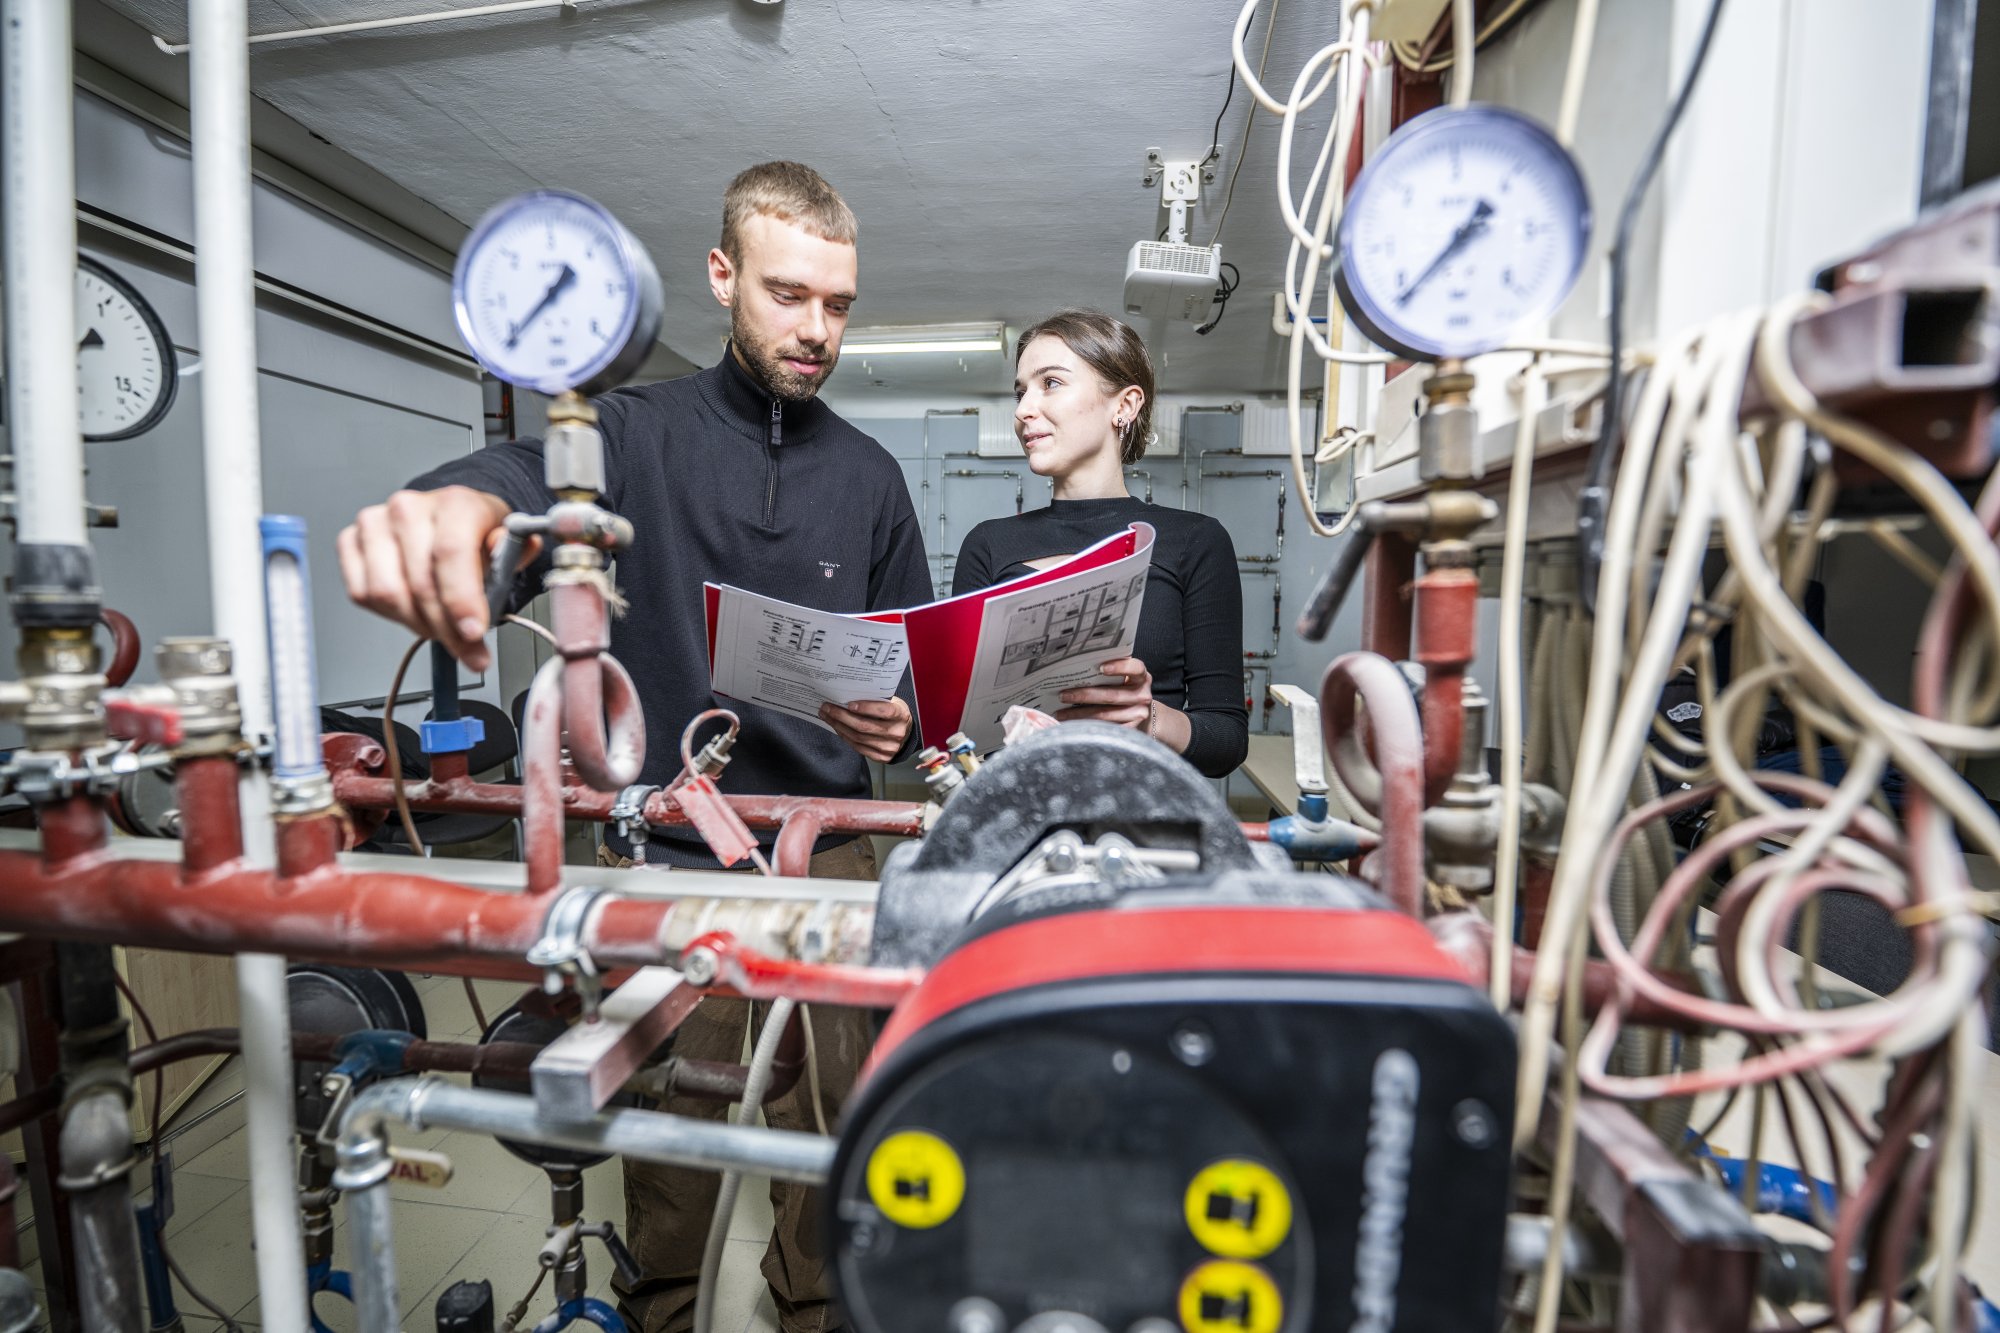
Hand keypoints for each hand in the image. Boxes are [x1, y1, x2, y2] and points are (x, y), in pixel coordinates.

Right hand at [337, 486, 523, 671]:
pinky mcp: (350, 541)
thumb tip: (516, 548)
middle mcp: (409, 508)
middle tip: (466, 647)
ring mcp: (375, 523)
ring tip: (440, 627)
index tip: (473, 631)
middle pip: (420, 581)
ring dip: (418, 623)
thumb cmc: (475, 534)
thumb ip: (514, 551)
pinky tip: (414, 610)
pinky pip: (363, 594)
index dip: (461, 599)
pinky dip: (391, 614)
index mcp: (454, 502)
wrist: (446, 518)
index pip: (451, 551)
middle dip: (446, 627)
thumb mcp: (508, 543)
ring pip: (387, 593)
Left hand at [821, 696, 912, 762]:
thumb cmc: (893, 713)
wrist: (905, 733)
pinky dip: (845, 737)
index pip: (884, 711)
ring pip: (858, 738)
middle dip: (842, 716)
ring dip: (839, 726)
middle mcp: (897, 733)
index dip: (866, 707)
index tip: (849, 703)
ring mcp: (889, 748)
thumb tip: (846, 696)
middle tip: (827, 707)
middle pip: (864, 726)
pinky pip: (858, 748)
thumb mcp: (891, 702)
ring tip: (827, 716)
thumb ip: (875, 700)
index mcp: (901, 715)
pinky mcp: (882, 757)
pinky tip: (837, 728)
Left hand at [1055, 657, 1153, 728]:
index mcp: (1141, 677)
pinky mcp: (1130, 730)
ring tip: (1060, 712)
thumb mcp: (1124, 678)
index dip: (1119, 667)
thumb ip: (1109, 670)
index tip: (1100, 668)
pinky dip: (1086, 727)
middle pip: (1112, 696)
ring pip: (1105, 715)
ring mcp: (1138, 715)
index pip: (1135, 668)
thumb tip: (1077, 666)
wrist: (1141, 715)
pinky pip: (1105, 729)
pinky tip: (1071, 725)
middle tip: (1063, 695)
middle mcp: (1142, 695)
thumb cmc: (1124, 690)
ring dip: (1079, 714)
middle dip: (1084, 695)